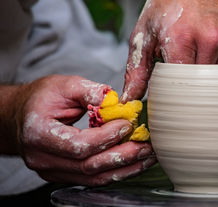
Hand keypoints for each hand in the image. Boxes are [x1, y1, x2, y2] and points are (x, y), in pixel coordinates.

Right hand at [2, 75, 155, 185]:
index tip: (127, 124)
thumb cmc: (42, 98)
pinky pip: (92, 178)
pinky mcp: (63, 174)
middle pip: (88, 166)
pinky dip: (115, 172)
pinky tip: (134, 163)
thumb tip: (114, 99)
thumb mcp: (64, 85)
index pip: (78, 144)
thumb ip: (89, 90)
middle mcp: (43, 159)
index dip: (106, 137)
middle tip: (145, 146)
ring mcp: (52, 171)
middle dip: (122, 156)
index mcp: (39, 134)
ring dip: (124, 169)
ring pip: (93, 177)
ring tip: (147, 157)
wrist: (24, 115)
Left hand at [122, 0, 217, 101]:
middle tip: (174, 73)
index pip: (178, 88)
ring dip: (198, 80)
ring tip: (188, 58)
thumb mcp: (145, 32)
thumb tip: (129, 97)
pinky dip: (209, 72)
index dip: (170, 95)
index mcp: (181, 38)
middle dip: (183, 88)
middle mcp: (208, 42)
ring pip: (211, 83)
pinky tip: (201, 55)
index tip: (164, 94)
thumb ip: (136, 70)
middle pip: (196, 88)